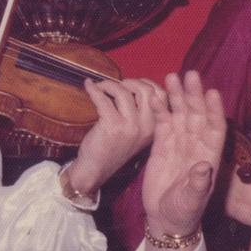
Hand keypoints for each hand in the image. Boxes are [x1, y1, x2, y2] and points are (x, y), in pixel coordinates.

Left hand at [62, 76, 163, 195]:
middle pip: (145, 90)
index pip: (161, 96)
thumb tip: (132, 85)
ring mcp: (131, 126)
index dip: (146, 83)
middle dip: (129, 81)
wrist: (96, 169)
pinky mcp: (113, 125)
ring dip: (108, 84)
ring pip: (123, 92)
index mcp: (155, 127)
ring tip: (100, 87)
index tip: (132, 83)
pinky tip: (89, 86)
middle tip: (116, 85)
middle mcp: (146, 127)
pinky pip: (104, 98)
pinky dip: (94, 89)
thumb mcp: (135, 132)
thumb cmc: (113, 148)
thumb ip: (140, 113)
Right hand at [142, 70, 224, 244]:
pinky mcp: (162, 144)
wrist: (165, 218)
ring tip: (172, 77)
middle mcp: (196, 144)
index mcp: (210, 155)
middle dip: (195, 95)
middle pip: (198, 114)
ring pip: (180, 113)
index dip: (215, 111)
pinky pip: (162, 122)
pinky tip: (155, 96)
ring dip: (177, 95)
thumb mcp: (192, 200)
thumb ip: (198, 184)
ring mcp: (179, 142)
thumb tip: (204, 167)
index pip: (215, 127)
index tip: (213, 93)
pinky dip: (159, 109)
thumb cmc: (184, 211)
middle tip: (191, 75)